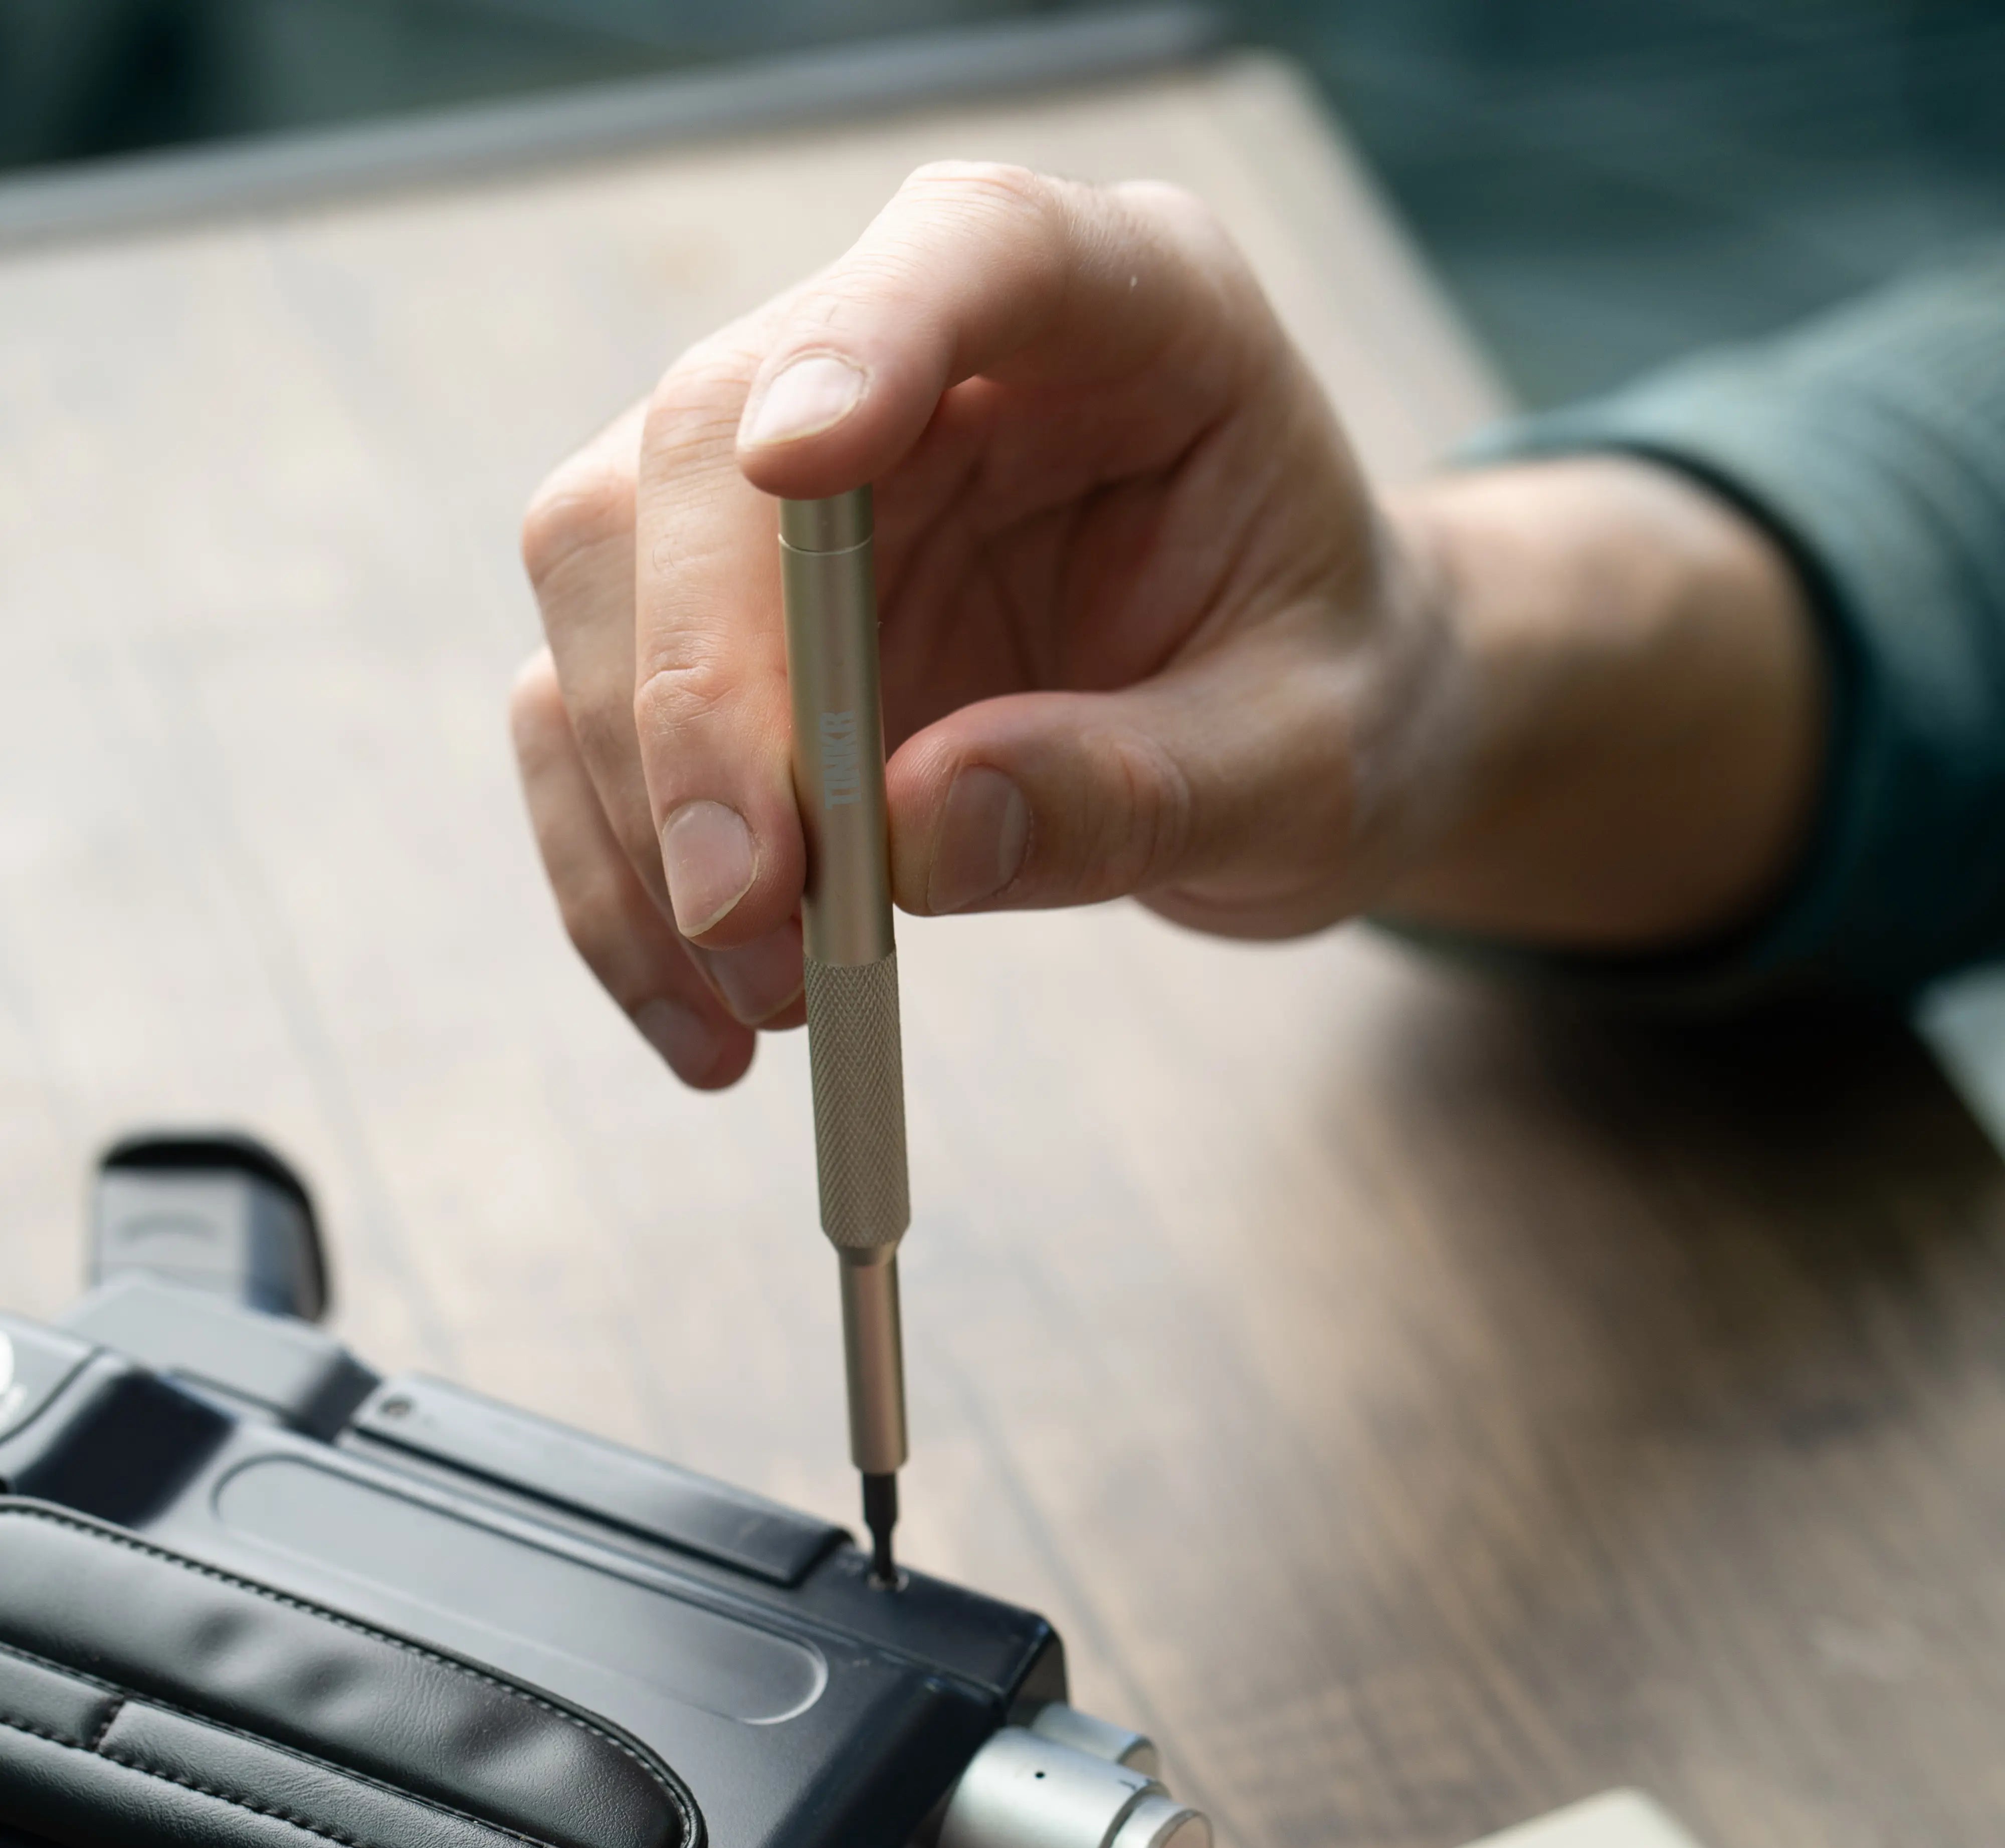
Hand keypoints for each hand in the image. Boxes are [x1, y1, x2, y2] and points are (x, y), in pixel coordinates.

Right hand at [510, 160, 1451, 1090]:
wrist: (1283, 733)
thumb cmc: (1319, 703)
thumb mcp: (1302, 770)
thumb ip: (1136, 789)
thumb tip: (913, 834)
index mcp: (1121, 305)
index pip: (966, 252)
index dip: (865, 339)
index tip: (798, 461)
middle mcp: (918, 351)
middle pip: (706, 451)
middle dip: (698, 695)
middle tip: (754, 914)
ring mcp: (782, 474)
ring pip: (598, 572)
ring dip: (638, 810)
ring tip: (758, 1000)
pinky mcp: (715, 607)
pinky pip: (583, 715)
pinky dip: (616, 880)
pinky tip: (704, 1019)